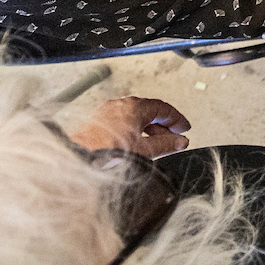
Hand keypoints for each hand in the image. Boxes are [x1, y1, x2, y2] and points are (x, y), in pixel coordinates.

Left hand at [69, 96, 190, 157]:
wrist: (80, 159)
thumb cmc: (107, 153)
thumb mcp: (145, 150)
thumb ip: (167, 144)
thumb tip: (180, 141)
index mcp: (135, 107)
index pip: (163, 108)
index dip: (177, 119)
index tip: (184, 128)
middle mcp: (120, 105)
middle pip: (149, 110)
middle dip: (163, 124)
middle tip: (173, 136)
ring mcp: (107, 111)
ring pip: (134, 116)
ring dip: (148, 127)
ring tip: (155, 143)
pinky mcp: (98, 121)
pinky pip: (121, 121)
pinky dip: (133, 129)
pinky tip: (135, 143)